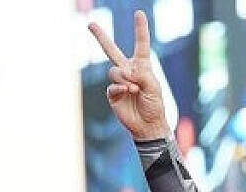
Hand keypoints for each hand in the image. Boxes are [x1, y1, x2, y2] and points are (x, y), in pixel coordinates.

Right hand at [89, 11, 170, 140]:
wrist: (147, 125)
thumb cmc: (154, 105)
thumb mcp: (154, 87)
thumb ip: (141, 75)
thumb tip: (125, 72)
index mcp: (142, 66)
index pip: (141, 45)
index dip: (140, 29)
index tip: (139, 13)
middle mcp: (128, 71)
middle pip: (112, 50)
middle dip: (101, 37)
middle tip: (91, 24)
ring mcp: (119, 82)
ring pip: (114, 71)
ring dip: (124, 78)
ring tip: (134, 88)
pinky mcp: (112, 94)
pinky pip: (112, 86)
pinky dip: (120, 87)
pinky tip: (128, 91)